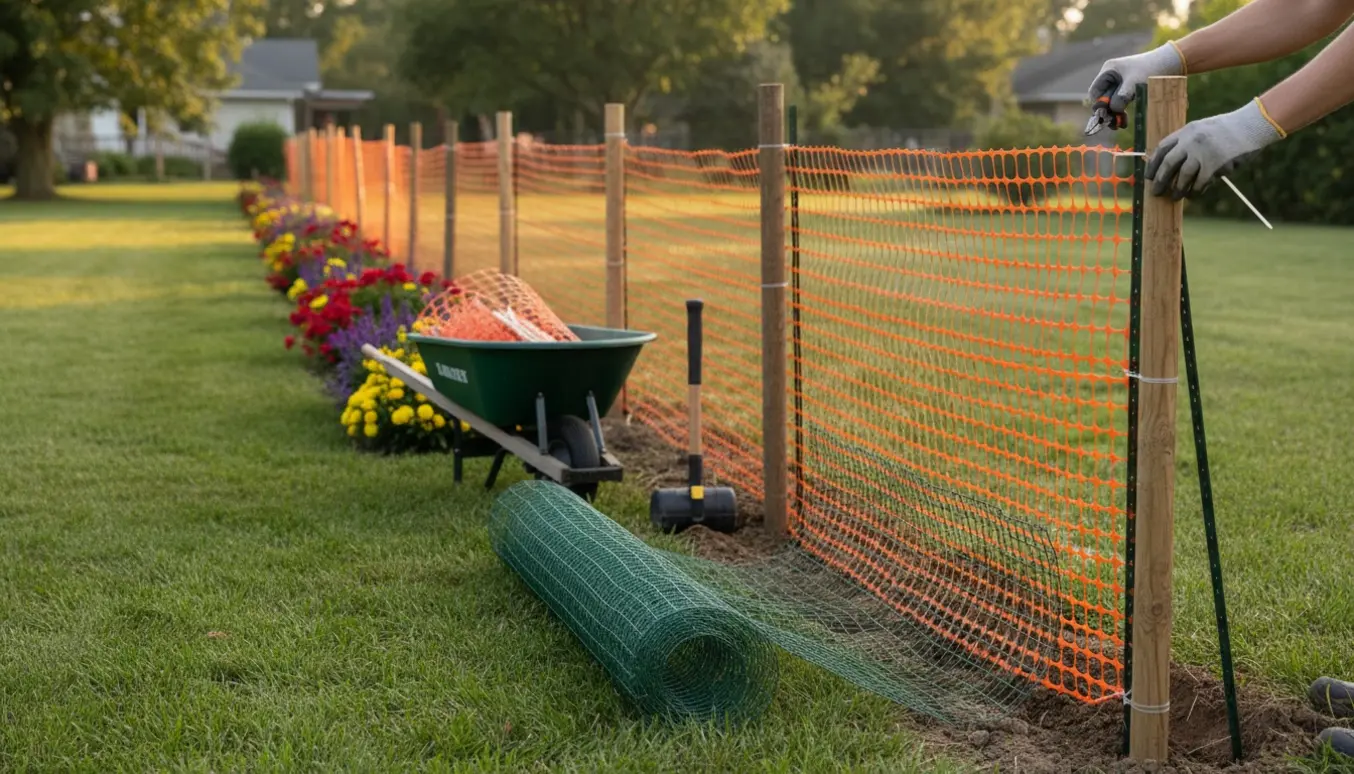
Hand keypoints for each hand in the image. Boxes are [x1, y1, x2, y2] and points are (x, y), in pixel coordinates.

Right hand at [1087, 43, 1185, 116]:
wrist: (1171, 63)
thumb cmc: (1151, 69)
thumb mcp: (1134, 84)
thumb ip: (1120, 98)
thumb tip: (1112, 112)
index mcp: (1109, 70)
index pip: (1095, 91)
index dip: (1098, 104)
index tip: (1105, 115)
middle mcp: (1112, 76)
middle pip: (1103, 98)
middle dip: (1108, 112)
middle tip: (1113, 124)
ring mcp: (1120, 83)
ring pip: (1111, 102)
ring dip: (1115, 114)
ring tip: (1120, 124)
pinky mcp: (1129, 89)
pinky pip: (1120, 103)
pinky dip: (1122, 112)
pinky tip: (1124, 120)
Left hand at [1145, 99, 1284, 197]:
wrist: (1253, 124)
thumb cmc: (1230, 129)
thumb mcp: (1204, 128)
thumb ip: (1189, 142)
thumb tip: (1174, 164)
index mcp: (1187, 130)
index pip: (1162, 148)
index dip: (1153, 164)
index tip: (1149, 176)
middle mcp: (1191, 141)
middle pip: (1168, 164)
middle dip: (1160, 180)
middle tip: (1155, 192)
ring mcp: (1202, 153)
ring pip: (1183, 176)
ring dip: (1177, 189)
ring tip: (1174, 197)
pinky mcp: (1214, 164)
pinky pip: (1200, 183)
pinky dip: (1195, 191)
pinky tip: (1193, 195)